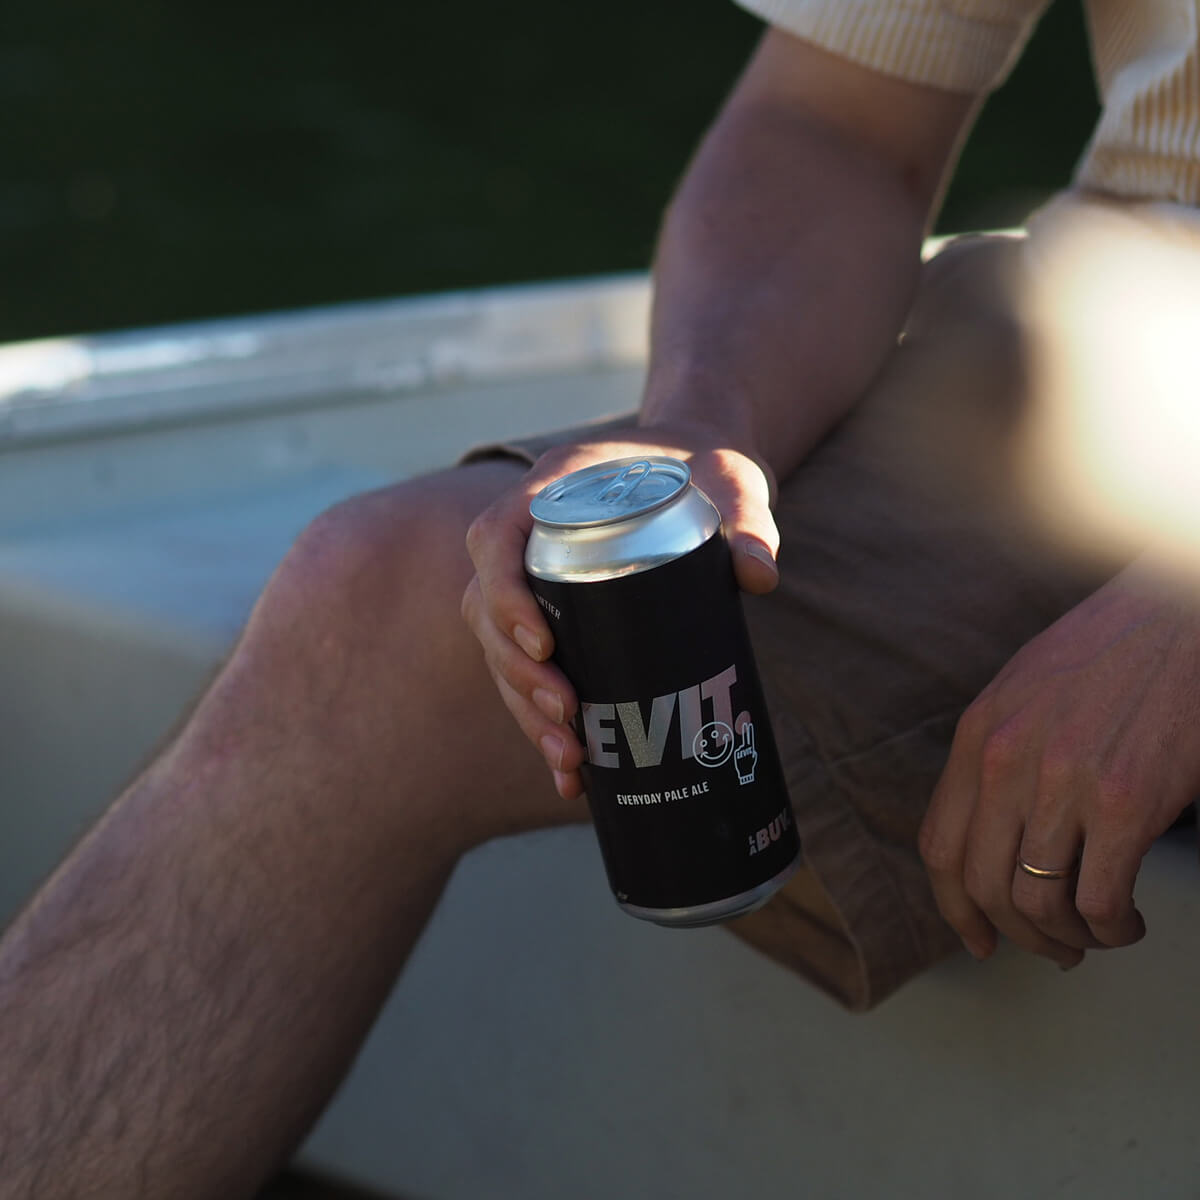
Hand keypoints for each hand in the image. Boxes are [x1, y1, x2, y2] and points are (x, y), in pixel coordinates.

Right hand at [461, 421, 778, 800]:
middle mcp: (527, 532)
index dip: (504, 594)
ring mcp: (535, 576)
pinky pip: (528, 667)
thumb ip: (748, 518)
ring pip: (499, 647)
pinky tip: (572, 771)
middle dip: (517, 671)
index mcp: (550, 487)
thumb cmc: (708, 465)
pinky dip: (542, 719)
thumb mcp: (733, 479)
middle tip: (567, 714)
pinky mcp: (555, 613)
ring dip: (523, 706)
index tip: (545, 643)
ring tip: (569, 756)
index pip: (495, 537)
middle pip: (486, 608)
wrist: (701, 468)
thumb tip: (759, 576)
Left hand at [918, 561, 1199, 967]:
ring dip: (1068, 939)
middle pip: (983, 886)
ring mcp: (1062, 783)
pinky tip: (1128, 922)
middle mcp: (1006, 761)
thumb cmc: (1109, 652)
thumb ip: (997, 754)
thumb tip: (991, 832)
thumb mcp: (1024, 692)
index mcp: (976, 735)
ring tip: (1096, 936)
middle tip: (1052, 951)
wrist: (1178, 613)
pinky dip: (1111, 929)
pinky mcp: (1125, 802)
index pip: (939, 846)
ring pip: (1038, 903)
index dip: (954, 907)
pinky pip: (1099, 901)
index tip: (976, 938)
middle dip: (1015, 935)